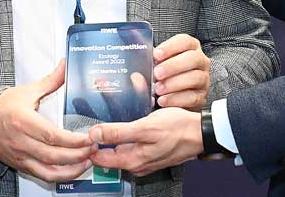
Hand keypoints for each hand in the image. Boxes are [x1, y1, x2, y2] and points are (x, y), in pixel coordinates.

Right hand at [0, 60, 92, 181]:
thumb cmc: (2, 106)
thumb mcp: (27, 91)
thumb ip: (50, 81)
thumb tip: (65, 66)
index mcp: (23, 121)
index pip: (53, 136)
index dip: (73, 140)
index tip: (89, 138)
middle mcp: (22, 141)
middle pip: (54, 155)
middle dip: (78, 154)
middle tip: (94, 148)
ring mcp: (21, 156)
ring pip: (50, 170)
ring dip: (72, 169)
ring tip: (88, 161)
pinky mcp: (21, 165)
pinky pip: (43, 176)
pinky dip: (60, 176)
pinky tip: (73, 170)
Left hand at [88, 107, 203, 176]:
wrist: (201, 132)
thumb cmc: (178, 129)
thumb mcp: (145, 128)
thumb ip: (118, 132)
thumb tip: (95, 134)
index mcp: (132, 161)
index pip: (99, 159)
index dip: (88, 146)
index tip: (82, 131)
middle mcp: (137, 164)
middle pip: (108, 155)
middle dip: (98, 140)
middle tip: (91, 121)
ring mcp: (144, 159)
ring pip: (119, 150)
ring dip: (111, 137)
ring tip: (105, 120)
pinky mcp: (150, 152)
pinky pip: (130, 146)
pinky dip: (124, 136)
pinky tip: (124, 124)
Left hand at [151, 33, 210, 108]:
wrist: (175, 96)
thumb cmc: (166, 75)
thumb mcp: (157, 63)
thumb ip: (147, 60)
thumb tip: (135, 66)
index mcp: (190, 48)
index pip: (185, 41)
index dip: (171, 47)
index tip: (156, 55)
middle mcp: (200, 61)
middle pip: (192, 58)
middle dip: (173, 66)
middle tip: (156, 74)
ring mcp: (203, 79)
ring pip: (195, 78)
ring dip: (174, 83)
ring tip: (158, 89)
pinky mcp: (201, 97)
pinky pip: (192, 97)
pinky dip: (176, 99)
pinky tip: (163, 100)